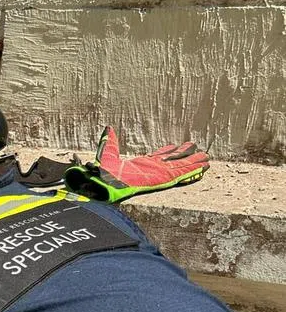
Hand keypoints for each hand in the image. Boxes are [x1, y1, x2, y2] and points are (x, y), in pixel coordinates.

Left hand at [64, 127, 208, 203]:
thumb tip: (108, 129)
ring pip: (181, 167)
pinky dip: (193, 171)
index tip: (174, 145)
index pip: (157, 156)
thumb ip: (110, 142)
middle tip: (197, 150)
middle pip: (173, 161)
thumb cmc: (106, 171)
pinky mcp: (165, 179)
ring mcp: (160, 174)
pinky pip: (182, 174)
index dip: (166, 151)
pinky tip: (204, 168)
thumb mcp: (108, 152)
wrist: (107, 182)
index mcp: (141, 164)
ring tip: (206, 158)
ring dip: (193, 163)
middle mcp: (153, 169)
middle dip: (185, 156)